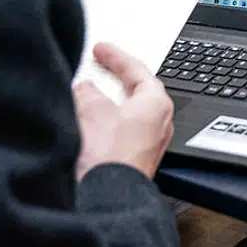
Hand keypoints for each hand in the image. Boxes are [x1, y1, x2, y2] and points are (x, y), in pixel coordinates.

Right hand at [73, 43, 173, 180]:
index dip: (115, 57)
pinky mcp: (136, 159)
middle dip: (115, 79)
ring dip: (108, 103)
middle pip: (137, 91)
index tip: (102, 49)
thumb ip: (88, 92)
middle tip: (100, 66)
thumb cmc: (107, 157)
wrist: (105, 197)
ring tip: (88, 95)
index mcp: (157, 104)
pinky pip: (122, 131)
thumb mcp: (91, 110)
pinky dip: (107, 122)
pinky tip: (90, 124)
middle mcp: (160, 122)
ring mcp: (150, 143)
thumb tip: (85, 89)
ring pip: (128, 113)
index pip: (137, 70)